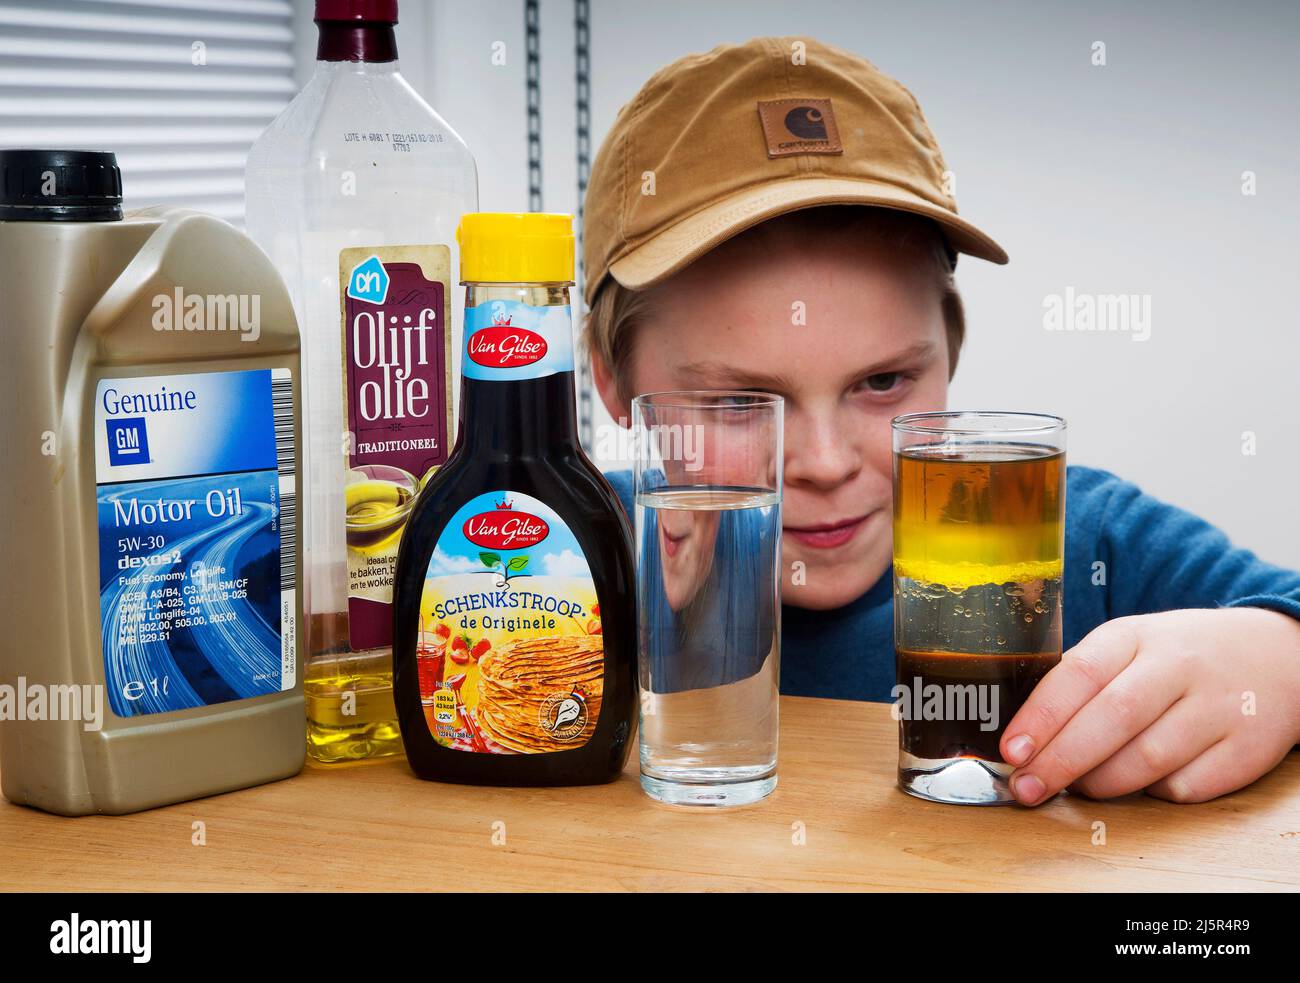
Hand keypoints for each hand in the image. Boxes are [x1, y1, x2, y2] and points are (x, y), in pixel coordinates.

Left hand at [999, 608, 1299, 805]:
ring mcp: (1216, 707)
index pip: (1080, 673)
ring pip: (1147, 759)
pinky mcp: (1246, 749)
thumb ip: (1080, 680)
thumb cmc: (1177, 657)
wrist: (1274, 655)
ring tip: (1078, 787)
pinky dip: (1153, 793)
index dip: (1042, 716)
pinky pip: (1186, 786)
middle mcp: (1178, 666)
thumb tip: (1022, 735)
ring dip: (1101, 782)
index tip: (1011, 749)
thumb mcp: (1129, 644)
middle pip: (1112, 718)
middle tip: (1026, 787)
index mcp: (1135, 635)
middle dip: (1060, 760)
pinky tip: (1140, 783)